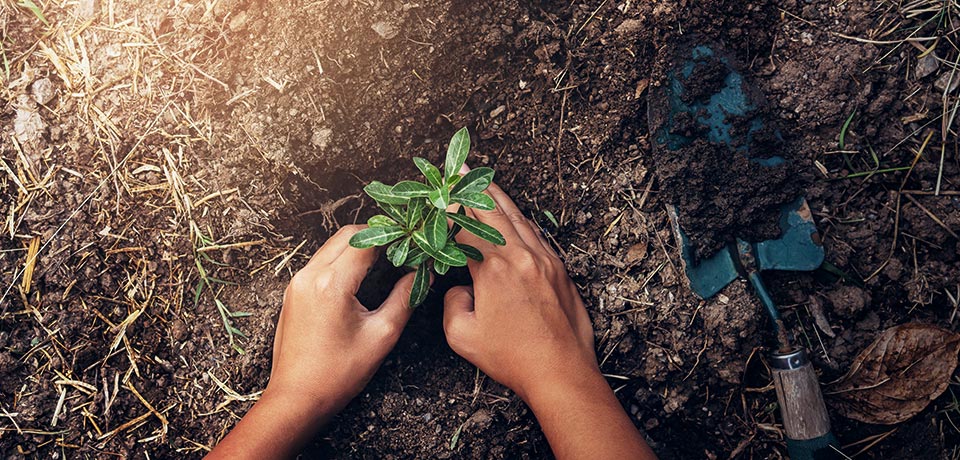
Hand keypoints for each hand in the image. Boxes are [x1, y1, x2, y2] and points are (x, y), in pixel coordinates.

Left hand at [208, 225, 418, 458]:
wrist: (296, 399)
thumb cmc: (339, 373)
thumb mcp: (382, 335)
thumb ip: (405, 298)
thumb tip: (422, 274)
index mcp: (332, 283)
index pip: (367, 240)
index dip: (394, 236)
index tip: (414, 240)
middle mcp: (310, 275)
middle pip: (347, 235)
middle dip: (377, 236)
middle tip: (403, 247)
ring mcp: (297, 282)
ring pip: (332, 246)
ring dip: (358, 247)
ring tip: (386, 259)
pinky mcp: (293, 292)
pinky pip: (320, 262)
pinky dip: (342, 259)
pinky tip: (361, 275)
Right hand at [442, 168, 655, 459]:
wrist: (561, 371)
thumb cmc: (512, 357)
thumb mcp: (463, 335)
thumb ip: (452, 303)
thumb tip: (459, 288)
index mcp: (495, 268)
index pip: (466, 229)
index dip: (449, 212)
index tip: (437, 197)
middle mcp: (522, 256)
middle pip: (494, 211)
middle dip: (474, 188)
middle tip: (460, 169)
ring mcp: (545, 260)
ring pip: (519, 218)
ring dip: (499, 198)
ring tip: (484, 182)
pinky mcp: (560, 270)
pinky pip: (536, 235)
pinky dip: (520, 220)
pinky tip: (514, 217)